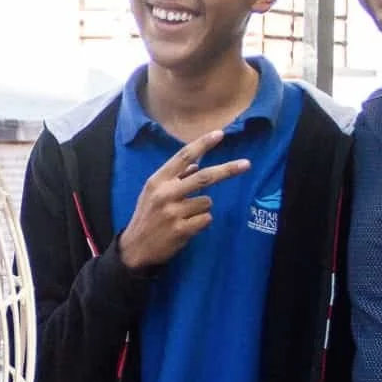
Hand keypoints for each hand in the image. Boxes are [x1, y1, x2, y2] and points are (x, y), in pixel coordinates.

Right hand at [117, 130, 251, 270]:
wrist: (135, 248)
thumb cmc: (147, 216)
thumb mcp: (153, 193)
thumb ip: (174, 178)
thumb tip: (197, 165)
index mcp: (158, 180)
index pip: (183, 156)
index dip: (203, 144)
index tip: (220, 134)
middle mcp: (165, 193)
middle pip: (204, 177)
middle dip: (227, 170)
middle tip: (246, 164)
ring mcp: (174, 212)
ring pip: (207, 202)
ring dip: (202, 208)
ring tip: (185, 216)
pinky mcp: (181, 230)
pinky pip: (206, 219)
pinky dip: (201, 222)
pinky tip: (187, 227)